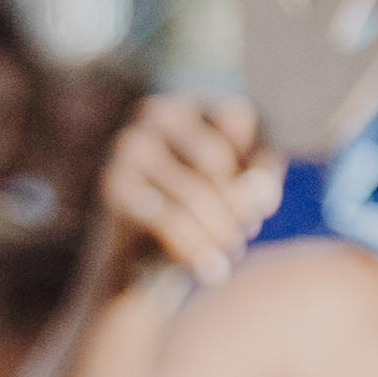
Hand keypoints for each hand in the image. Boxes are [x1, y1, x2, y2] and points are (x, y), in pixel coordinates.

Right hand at [94, 94, 280, 286]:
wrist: (132, 268)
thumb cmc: (195, 220)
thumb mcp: (235, 193)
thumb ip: (255, 182)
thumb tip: (261, 192)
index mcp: (190, 104)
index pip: (238, 117)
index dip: (260, 164)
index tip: (264, 208)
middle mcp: (155, 113)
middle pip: (216, 158)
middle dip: (237, 205)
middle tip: (243, 237)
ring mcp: (129, 147)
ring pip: (194, 193)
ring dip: (220, 232)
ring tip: (230, 257)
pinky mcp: (113, 187)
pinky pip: (167, 220)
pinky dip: (194, 250)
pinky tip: (211, 272)